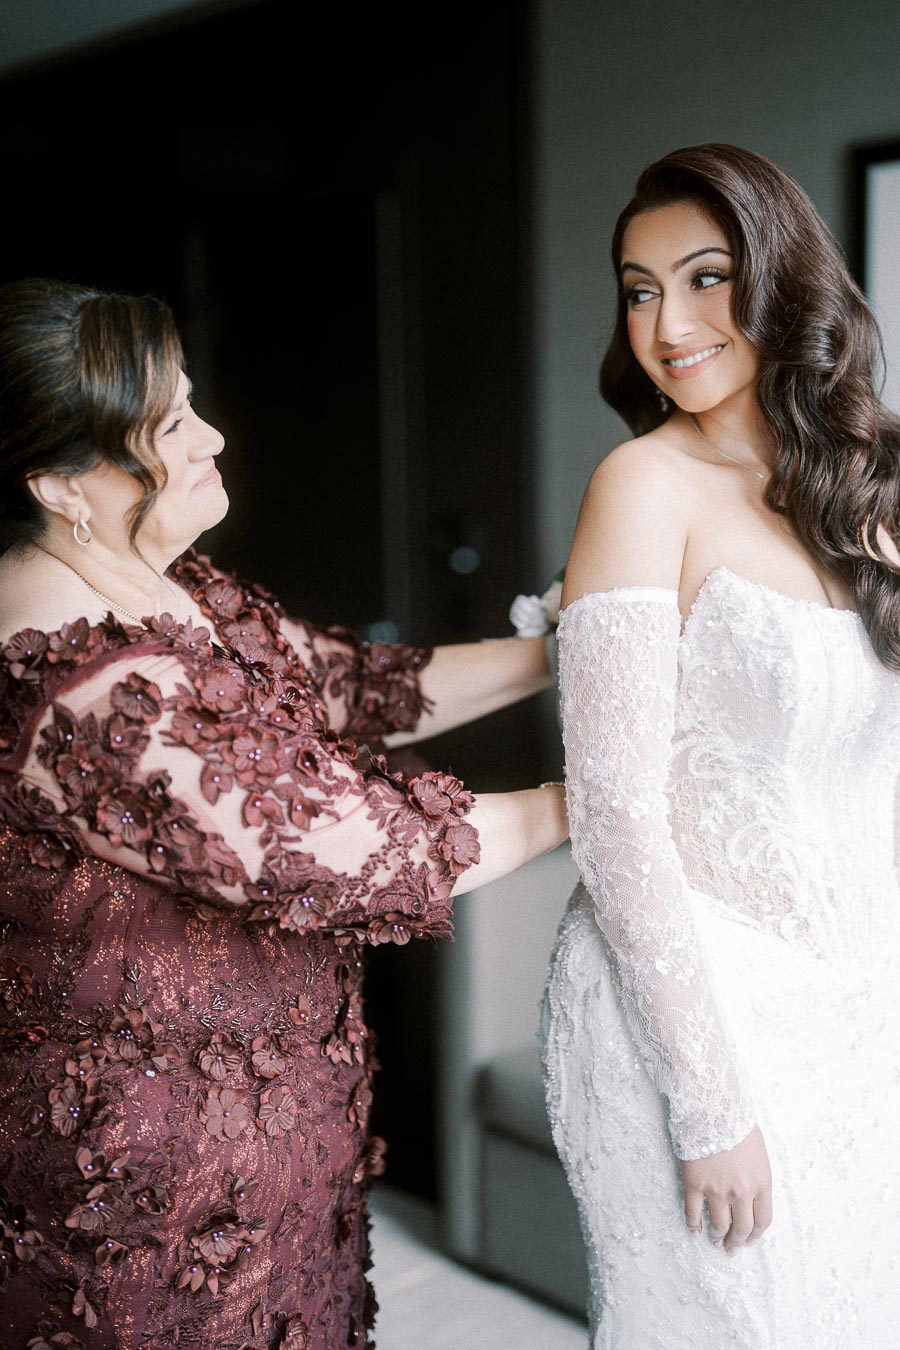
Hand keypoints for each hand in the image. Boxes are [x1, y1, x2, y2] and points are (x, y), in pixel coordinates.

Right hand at [682, 1124, 771, 1253]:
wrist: (712, 1106)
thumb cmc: (736, 1122)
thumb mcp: (759, 1151)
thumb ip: (757, 1175)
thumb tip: (752, 1192)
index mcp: (761, 1183)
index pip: (763, 1221)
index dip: (755, 1235)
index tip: (749, 1240)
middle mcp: (741, 1192)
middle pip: (742, 1228)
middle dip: (737, 1242)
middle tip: (731, 1248)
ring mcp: (717, 1190)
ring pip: (719, 1225)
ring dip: (717, 1237)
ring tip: (715, 1240)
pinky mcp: (695, 1184)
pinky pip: (693, 1212)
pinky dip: (693, 1224)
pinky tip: (694, 1229)